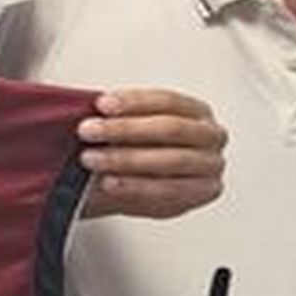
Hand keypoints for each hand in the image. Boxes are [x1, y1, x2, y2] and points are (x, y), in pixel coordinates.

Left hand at [75, 88, 226, 218]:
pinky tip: (111, 182)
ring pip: (171, 160)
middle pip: (170, 128)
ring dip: (127, 159)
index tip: (102, 105)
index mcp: (197, 111)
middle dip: (125, 129)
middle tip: (90, 130)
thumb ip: (118, 116)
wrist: (142, 188)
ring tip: (93, 158)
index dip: (134, 102)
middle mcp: (211, 136)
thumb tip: (84, 103)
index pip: (167, 101)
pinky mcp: (202, 194)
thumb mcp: (131, 128)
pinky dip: (136, 186)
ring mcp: (211, 166)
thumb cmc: (141, 151)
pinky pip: (169, 191)